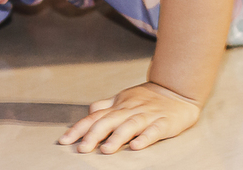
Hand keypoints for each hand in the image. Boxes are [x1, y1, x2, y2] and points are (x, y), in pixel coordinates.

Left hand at [58, 82, 200, 153]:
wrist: (177, 91)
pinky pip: (154, 131)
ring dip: (117, 138)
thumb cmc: (147, 98)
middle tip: (81, 149)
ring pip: (129, 126)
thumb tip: (87, 113)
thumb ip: (105, 107)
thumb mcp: (123, 98)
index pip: (94, 116)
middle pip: (108, 121)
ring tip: (105, 150)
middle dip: (93, 135)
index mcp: (118, 105)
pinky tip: (137, 147)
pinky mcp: (164, 123)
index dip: (79, 128)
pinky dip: (145, 138)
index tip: (65, 140)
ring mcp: (146, 116)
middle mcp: (129, 110)